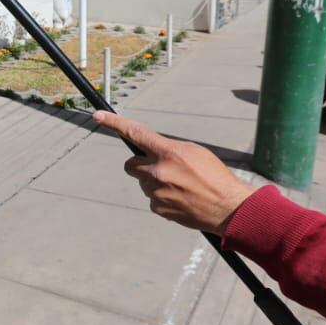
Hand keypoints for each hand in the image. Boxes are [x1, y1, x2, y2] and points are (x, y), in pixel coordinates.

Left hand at [92, 111, 258, 234]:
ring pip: (143, 182)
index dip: (115, 123)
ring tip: (181, 187)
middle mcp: (158, 171)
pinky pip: (152, 198)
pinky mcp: (157, 208)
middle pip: (131, 164)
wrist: (228, 208)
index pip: (136, 133)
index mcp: (169, 152)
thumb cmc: (214, 176)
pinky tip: (181, 199)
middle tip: (161, 169)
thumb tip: (151, 152)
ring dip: (155, 183)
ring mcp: (156, 192)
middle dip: (141, 165)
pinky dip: (162, 198)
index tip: (98, 116)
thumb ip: (169, 149)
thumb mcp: (194, 152)